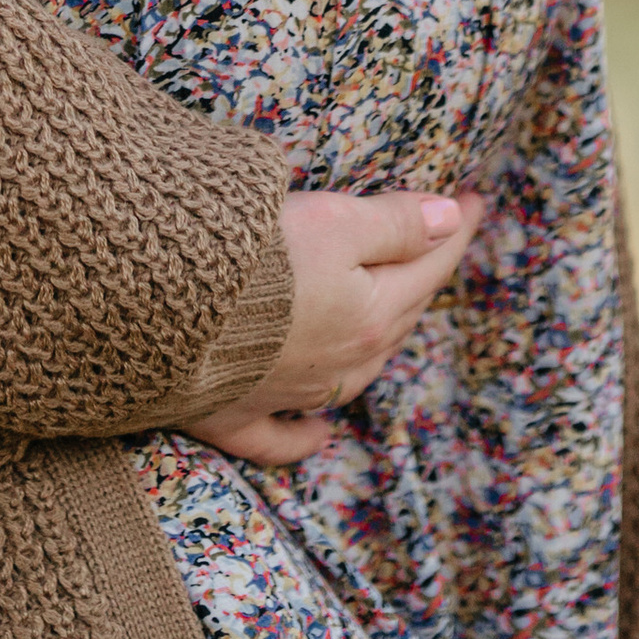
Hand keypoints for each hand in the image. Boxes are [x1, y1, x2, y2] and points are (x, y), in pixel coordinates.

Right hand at [182, 187, 488, 464]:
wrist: (159, 312)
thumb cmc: (252, 257)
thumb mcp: (333, 221)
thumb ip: (395, 225)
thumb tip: (452, 221)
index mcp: (368, 317)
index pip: (427, 265)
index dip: (455, 230)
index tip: (479, 200)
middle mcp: (337, 365)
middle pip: (396, 318)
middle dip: (422, 278)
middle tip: (440, 242)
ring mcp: (285, 396)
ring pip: (352, 375)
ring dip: (377, 345)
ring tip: (392, 316)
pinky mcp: (232, 413)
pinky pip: (280, 438)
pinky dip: (305, 436)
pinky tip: (323, 434)